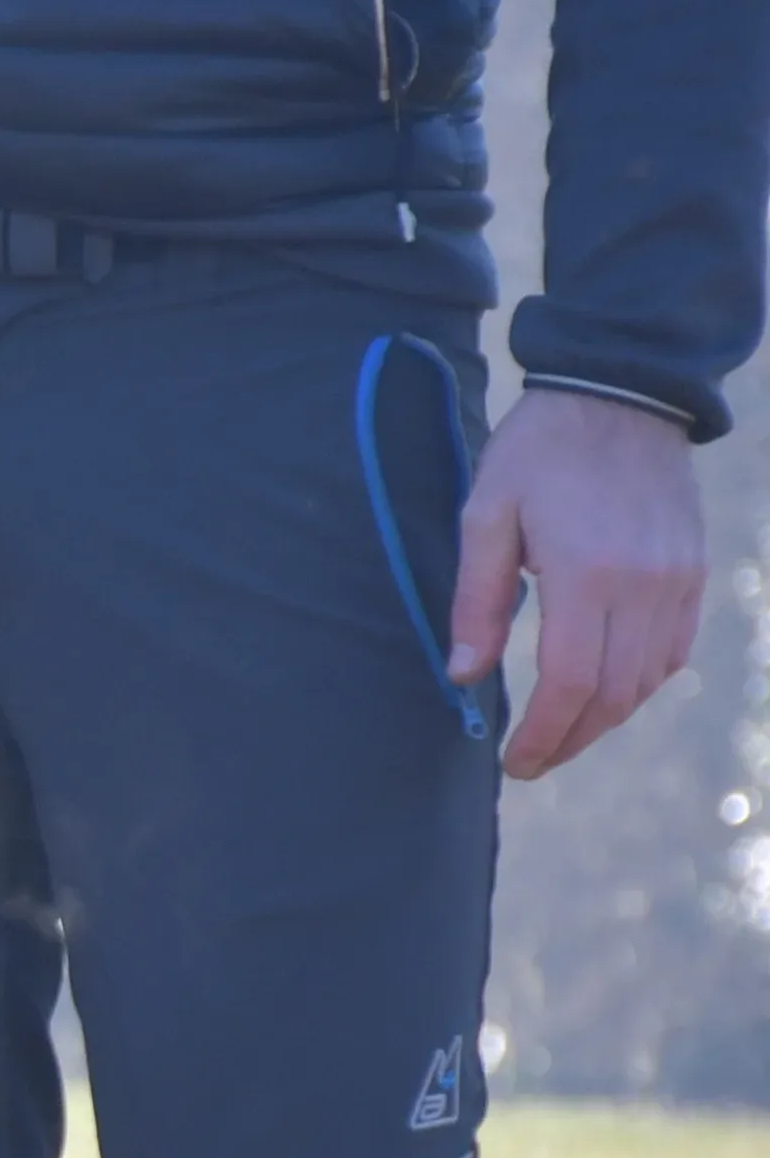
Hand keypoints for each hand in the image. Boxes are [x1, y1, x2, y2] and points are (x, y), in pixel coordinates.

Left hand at [452, 383, 710, 778]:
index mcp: (588, 573)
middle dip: (571, 739)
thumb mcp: (486, 515)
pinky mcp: (695, 571)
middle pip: (614, 694)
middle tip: (532, 761)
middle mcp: (645, 584)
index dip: (543, 735)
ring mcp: (678, 579)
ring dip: (606, 718)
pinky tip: (605, 691)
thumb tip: (464, 674)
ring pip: (649, 680)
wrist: (620, 395)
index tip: (515, 762)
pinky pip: (674, 650)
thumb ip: (477, 600)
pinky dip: (642, 683)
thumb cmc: (539, 452)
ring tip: (562, 733)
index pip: (569, 682)